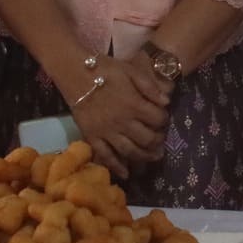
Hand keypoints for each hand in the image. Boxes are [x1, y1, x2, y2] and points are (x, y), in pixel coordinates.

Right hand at [64, 57, 169, 179]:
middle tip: (160, 142)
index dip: (164, 120)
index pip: (158, 119)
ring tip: (152, 158)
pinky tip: (126, 173)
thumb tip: (166, 101)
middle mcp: (123, 121)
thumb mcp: (131, 70)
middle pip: (147, 139)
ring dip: (143, 157)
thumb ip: (149, 86)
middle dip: (158, 142)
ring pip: (130, 151)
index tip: (163, 119)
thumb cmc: (105, 69)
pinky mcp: (92, 137)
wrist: (75, 73)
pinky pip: (106, 156)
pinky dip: (116, 167)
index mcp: (134, 104)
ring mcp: (107, 132)